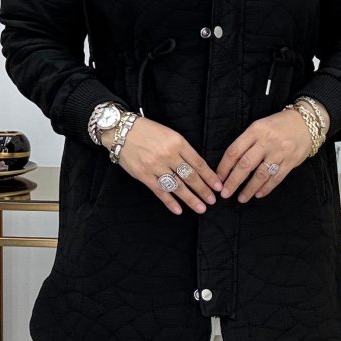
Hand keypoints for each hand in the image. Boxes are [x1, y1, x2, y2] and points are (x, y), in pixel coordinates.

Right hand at [104, 116, 221, 214]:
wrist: (121, 130)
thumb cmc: (147, 131)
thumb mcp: (169, 134)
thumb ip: (182, 150)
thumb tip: (198, 168)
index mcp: (178, 142)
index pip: (198, 163)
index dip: (210, 176)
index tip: (218, 186)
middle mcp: (168, 155)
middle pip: (190, 176)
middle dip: (203, 190)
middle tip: (213, 200)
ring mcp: (155, 166)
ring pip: (177, 186)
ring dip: (190, 199)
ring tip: (201, 208)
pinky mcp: (143, 175)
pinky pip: (159, 191)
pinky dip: (170, 202)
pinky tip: (179, 210)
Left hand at [216, 109, 313, 202]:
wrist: (306, 123)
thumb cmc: (279, 125)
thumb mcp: (260, 126)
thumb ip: (247, 142)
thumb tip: (231, 165)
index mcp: (255, 130)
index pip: (235, 151)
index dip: (224, 167)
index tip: (218, 178)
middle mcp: (267, 142)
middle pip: (245, 165)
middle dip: (233, 181)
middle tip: (225, 193)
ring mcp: (280, 152)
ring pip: (261, 174)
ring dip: (249, 189)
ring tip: (241, 198)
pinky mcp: (291, 162)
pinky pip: (276, 178)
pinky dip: (266, 188)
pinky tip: (258, 194)